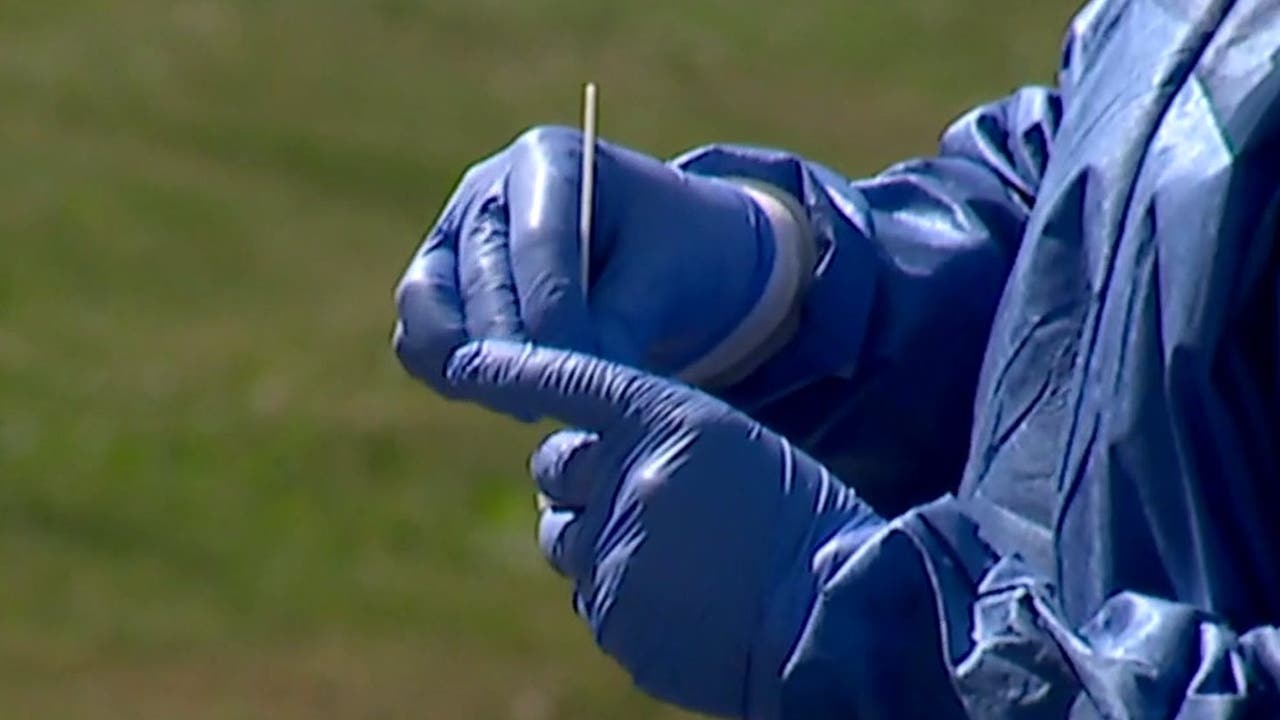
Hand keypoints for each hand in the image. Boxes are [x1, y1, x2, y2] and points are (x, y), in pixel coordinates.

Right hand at [394, 126, 811, 395]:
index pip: (540, 245)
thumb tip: (566, 386)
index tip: (595, 378)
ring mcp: (452, 240)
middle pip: (481, 284)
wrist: (664, 259)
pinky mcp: (437, 292)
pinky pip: (418, 343)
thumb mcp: (671, 273)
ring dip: (479, 371)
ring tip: (539, 405)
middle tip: (573, 406)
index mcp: (548, 160)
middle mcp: (486, 191)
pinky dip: (452, 379)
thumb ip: (620, 322)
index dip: (562, 320)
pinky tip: (512, 401)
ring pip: (429, 315)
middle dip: (526, 354)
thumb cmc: (677, 252)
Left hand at [445, 340, 883, 717]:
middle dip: (575, 480)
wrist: (840, 620)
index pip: (571, 380)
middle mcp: (628, 479)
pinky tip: (687, 605)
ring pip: (564, 541)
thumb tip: (587, 473)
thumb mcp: (741, 452)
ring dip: (598, 541)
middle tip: (633, 496)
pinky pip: (593, 600)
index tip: (466, 362)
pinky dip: (625, 599)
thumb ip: (656, 446)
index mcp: (669, 422)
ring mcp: (614, 555)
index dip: (513, 368)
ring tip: (674, 560)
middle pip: (554, 470)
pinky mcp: (613, 621)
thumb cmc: (802, 525)